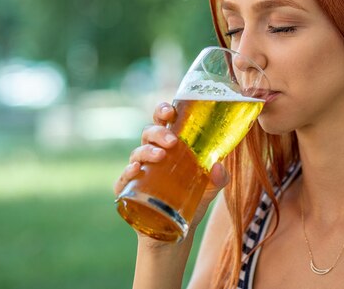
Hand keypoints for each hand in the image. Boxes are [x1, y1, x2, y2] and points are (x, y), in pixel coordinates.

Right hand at [113, 102, 229, 244]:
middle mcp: (152, 154)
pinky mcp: (128, 191)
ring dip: (147, 151)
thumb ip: (219, 178)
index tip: (171, 111)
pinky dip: (128, 172)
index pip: (164, 122)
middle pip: (149, 133)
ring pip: (136, 152)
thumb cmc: (191, 201)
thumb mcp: (210, 189)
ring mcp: (139, 172)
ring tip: (160, 156)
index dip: (163, 111)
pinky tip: (136, 170)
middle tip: (172, 141)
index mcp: (170, 147)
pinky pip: (123, 178)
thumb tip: (220, 167)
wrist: (176, 233)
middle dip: (158, 132)